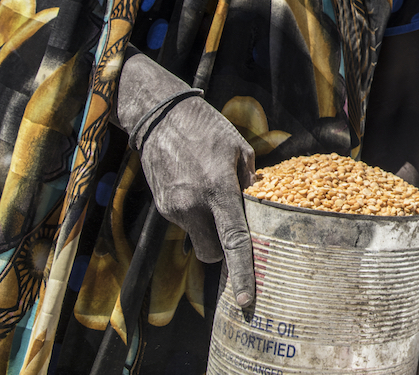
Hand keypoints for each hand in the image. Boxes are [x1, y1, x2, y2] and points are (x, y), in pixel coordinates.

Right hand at [140, 96, 256, 307]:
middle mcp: (193, 204)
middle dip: (224, 249)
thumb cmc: (206, 128)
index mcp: (218, 189)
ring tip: (212, 197)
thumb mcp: (238, 148)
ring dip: (209, 230)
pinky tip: (197, 189)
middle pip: (213, 253)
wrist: (160, 118)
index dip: (241, 272)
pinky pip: (186, 224)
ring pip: (198, 240)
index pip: (234, 240)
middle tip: (235, 229)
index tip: (245, 300)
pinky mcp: (163, 207)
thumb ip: (249, 182)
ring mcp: (174, 208)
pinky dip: (196, 216)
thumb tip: (258, 204)